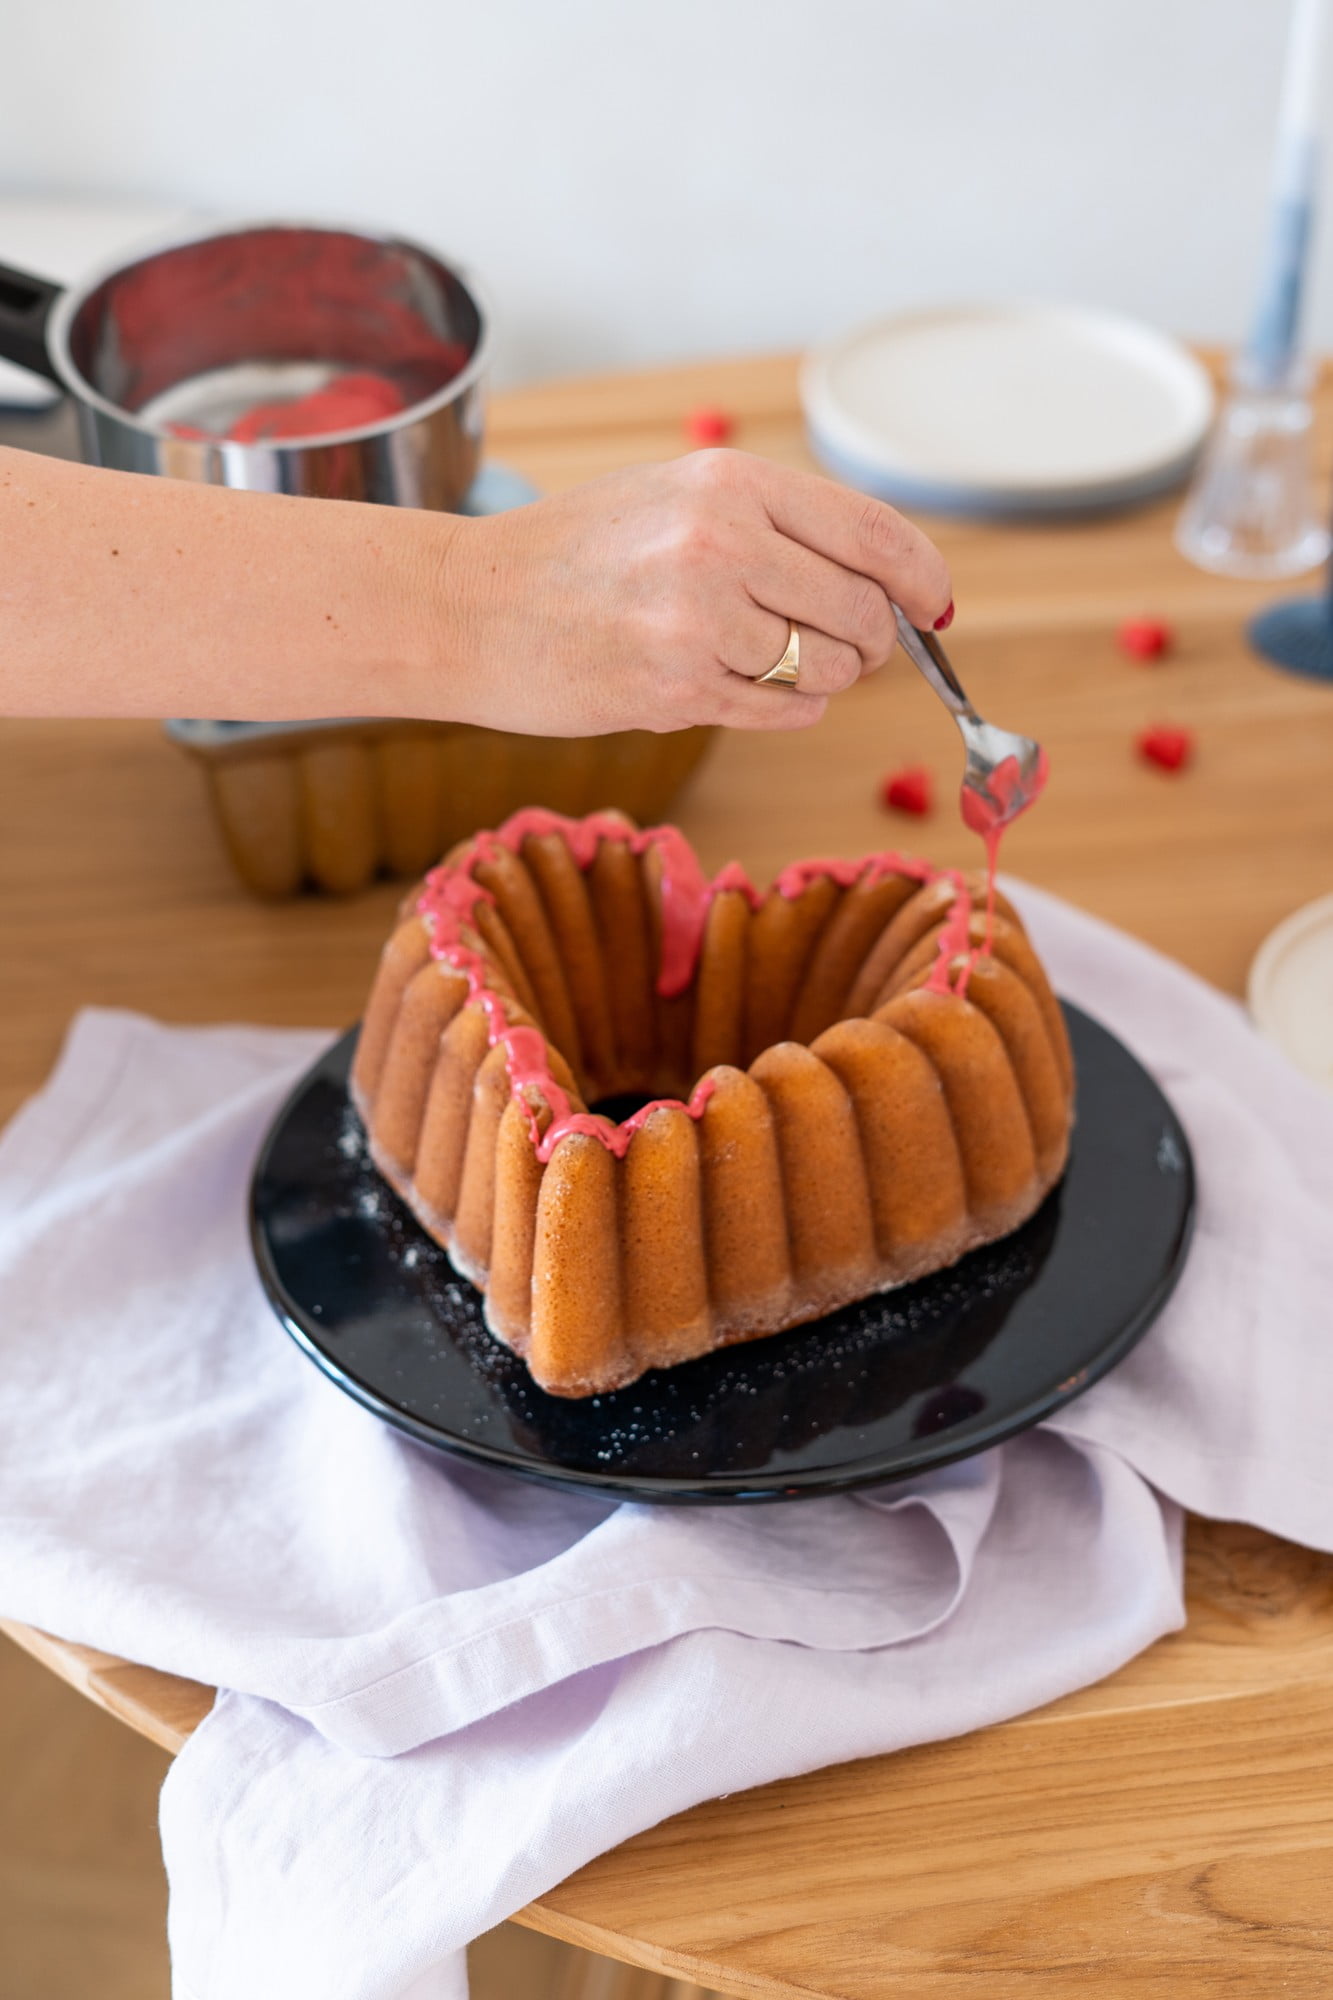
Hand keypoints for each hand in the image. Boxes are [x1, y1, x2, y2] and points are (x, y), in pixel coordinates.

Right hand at [432, 450, 951, 735]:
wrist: (472, 606)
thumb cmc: (576, 554)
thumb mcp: (674, 498)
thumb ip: (774, 527)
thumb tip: (886, 585)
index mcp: (730, 482)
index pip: (873, 533)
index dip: (921, 577)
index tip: (933, 606)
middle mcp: (722, 544)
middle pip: (862, 611)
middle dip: (871, 641)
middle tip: (846, 646)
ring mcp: (699, 622)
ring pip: (829, 668)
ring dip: (823, 677)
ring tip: (766, 659)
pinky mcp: (677, 690)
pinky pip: (784, 711)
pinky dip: (786, 708)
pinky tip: (740, 686)